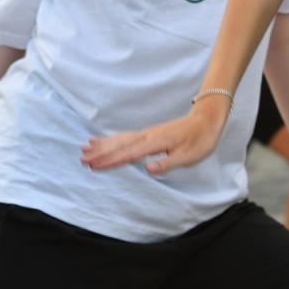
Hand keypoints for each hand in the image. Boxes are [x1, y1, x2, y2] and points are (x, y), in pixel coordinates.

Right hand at [80, 97, 228, 175]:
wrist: (206, 119)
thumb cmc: (200, 140)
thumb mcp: (189, 156)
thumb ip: (168, 162)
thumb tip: (149, 169)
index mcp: (155, 143)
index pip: (129, 154)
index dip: (111, 161)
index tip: (94, 167)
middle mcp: (147, 136)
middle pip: (119, 145)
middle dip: (100, 153)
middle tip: (82, 160)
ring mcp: (146, 133)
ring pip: (119, 139)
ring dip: (102, 145)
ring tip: (85, 149)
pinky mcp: (148, 133)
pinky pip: (125, 136)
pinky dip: (111, 138)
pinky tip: (102, 140)